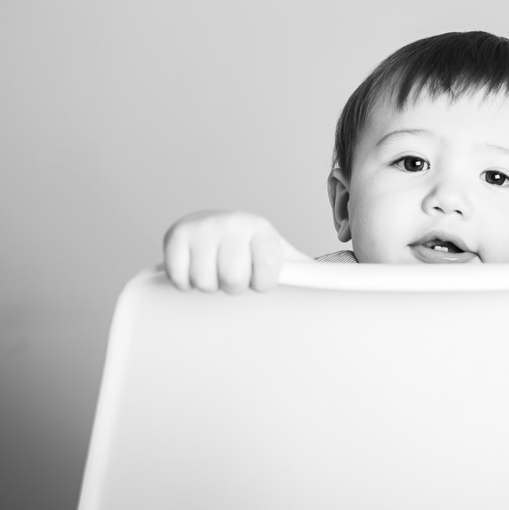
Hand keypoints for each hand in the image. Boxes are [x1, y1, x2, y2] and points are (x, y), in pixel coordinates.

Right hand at [163, 210, 305, 293]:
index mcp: (261, 230)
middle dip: (232, 286)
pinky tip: (194, 268)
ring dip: (208, 285)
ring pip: (205, 282)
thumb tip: (332, 283)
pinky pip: (180, 278)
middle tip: (232, 274)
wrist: (213, 225)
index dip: (261, 283)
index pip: (268, 271)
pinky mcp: (176, 236)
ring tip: (214, 269)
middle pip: (233, 280)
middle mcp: (232, 223)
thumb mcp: (276, 253)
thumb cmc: (249, 248)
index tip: (258, 277)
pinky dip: (185, 282)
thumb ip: (300, 269)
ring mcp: (203, 228)